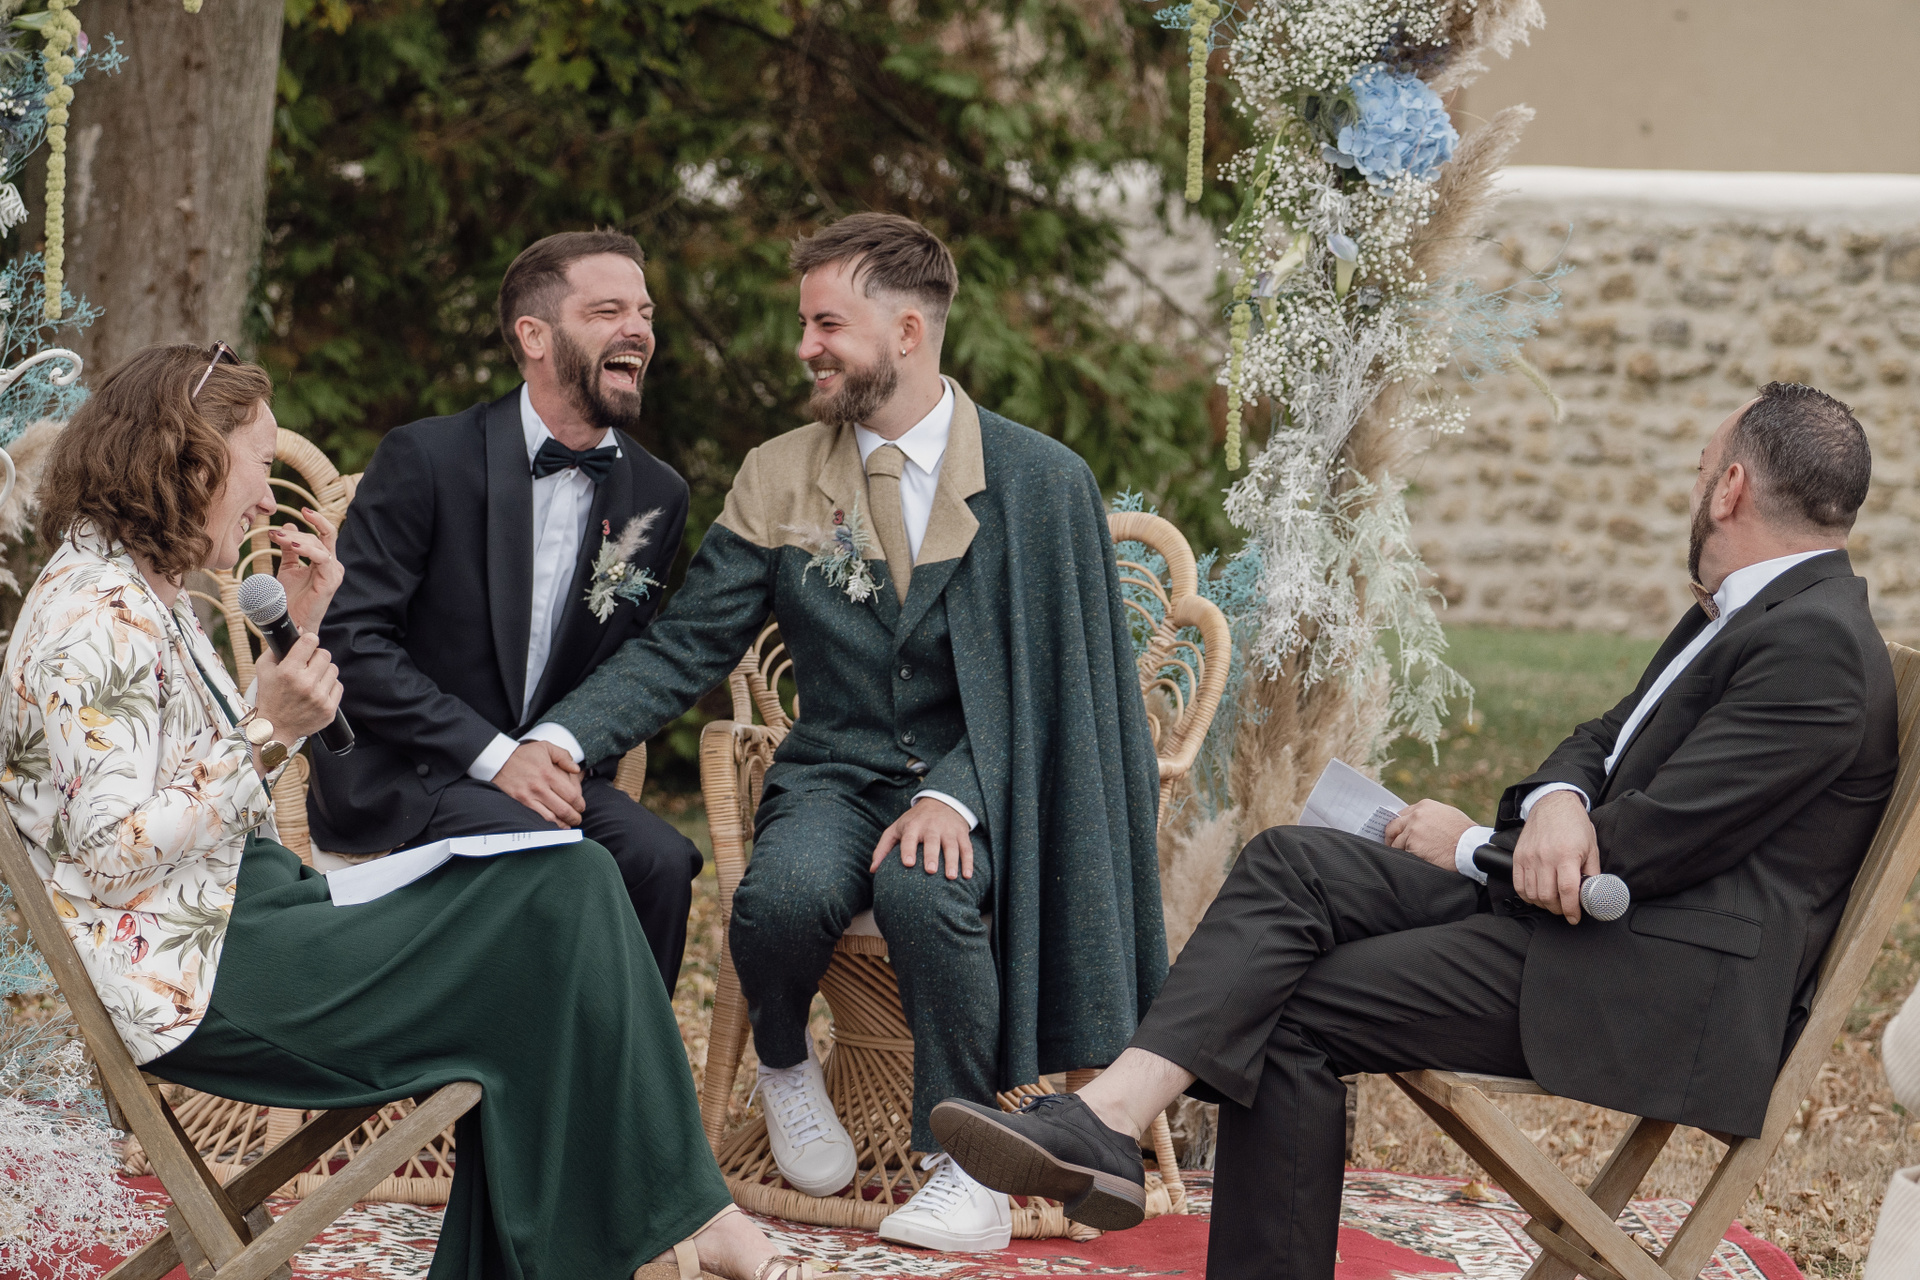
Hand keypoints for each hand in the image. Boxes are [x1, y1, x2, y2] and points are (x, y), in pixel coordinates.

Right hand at [253, 630, 340, 741]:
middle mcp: (306, 684)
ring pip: (333, 669)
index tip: (308, 643)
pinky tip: (317, 691)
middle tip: (308, 664)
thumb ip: (277, 648)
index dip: (309, 640)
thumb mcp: (264, 669)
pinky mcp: (329, 709)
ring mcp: (319, 698)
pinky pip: (338, 686)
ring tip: (312, 679)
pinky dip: (329, 686)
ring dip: (324, 671)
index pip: (310, 642)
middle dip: (316, 657)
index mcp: (288, 672)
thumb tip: (299, 630)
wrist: (274, 729)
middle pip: (325, 654)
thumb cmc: (269, 696)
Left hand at [272, 508, 342, 633]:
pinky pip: (322, 558)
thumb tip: (287, 526)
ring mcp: (333, 573)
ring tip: (278, 538)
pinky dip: (308, 549)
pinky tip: (292, 545)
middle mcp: (332, 565)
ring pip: (322, 544)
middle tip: (277, 531)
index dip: (314, 520)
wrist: (289, 622)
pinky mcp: (330, 581)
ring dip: (299, 539)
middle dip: (304, 527)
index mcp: (325, 561)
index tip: (301, 510)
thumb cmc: (289, 599)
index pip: (324, 534)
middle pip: (326, 535)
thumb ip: (290, 549)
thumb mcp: (287, 567)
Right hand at [492, 741, 584, 828]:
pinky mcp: (519, 803)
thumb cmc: (523, 754)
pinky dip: (547, 825)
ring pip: (550, 818)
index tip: (581, 807)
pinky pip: (535, 818)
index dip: (580, 804)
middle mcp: (539, 788)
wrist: (497, 759)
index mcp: (548, 774)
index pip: (571, 795)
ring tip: (568, 825)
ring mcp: (528, 797)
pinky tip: (553, 826)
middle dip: (574, 817)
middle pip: (563, 809)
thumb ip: (564, 756)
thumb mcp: (546, 747)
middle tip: (577, 819)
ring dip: (562, 824)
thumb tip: (576, 769)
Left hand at [870, 797, 974, 879]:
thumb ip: (883, 849)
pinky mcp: (961, 833)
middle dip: (932, 856)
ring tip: (951, 877)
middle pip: (932, 841)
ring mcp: (948, 830)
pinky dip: (968, 862)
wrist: (940, 801)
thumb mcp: (896, 829)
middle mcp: (931, 827)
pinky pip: (967, 848)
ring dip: (953, 861)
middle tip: (931, 871)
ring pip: (952, 846)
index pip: (910, 837)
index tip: (908, 863)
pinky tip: (967, 876)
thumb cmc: (913, 821)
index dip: (908, 849)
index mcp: (913, 826)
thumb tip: (873, 870)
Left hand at [1383, 799, 1476, 869]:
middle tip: (1392, 846)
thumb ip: (1430, 816)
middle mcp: (1416, 816)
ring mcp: (1413, 830)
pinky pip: (1402, 854)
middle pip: (1393, 826)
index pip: (1402, 814)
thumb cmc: (1464, 834)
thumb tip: (1419, 823)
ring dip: (1400, 850)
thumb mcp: (1448, 815)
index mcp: (1424, 806)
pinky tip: (1415, 862)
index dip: (1399, 826)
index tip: (1397, 833)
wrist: (1472, 848)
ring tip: (1408, 857)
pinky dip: (1406, 859)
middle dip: (1391, 837)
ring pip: (1396, 842)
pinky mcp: (1413, 845)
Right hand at [1511, 790, 1599, 923]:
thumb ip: (1592, 873)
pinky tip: (1537, 895)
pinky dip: (1527, 895)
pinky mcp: (1518, 856)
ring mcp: (1529, 857)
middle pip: (1547, 896)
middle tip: (1565, 909)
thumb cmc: (1574, 825)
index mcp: (1566, 855)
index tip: (1575, 917)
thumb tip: (1594, 894)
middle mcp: (1545, 857)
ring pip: (1532, 894)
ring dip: (1543, 904)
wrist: (1553, 804)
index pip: (1567, 891)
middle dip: (1558, 909)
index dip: (1571, 909)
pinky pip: (1518, 885)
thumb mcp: (1591, 848)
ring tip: (1552, 903)